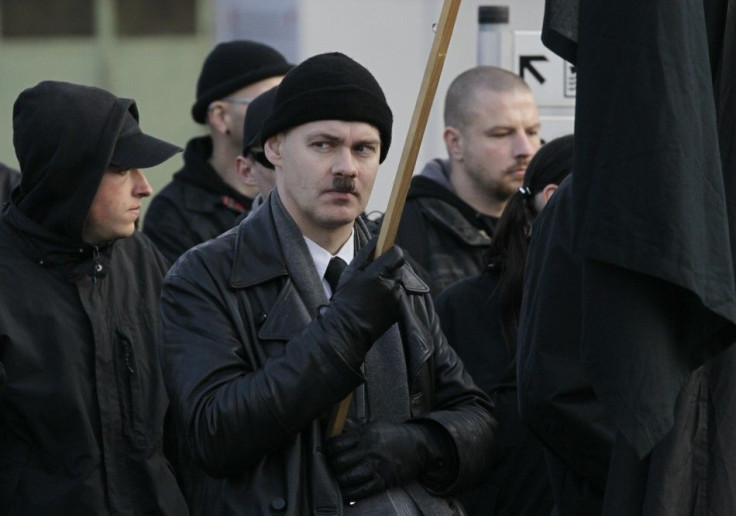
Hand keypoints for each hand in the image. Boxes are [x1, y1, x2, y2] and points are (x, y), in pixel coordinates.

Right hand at [322, 240, 404, 355]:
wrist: (349, 330)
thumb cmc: (345, 300)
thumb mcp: (350, 272)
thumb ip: (366, 254)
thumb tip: (378, 238)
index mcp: (379, 274)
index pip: (398, 254)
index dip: (392, 252)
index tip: (384, 254)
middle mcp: (391, 285)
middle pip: (398, 268)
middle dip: (388, 269)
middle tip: (373, 276)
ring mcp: (397, 299)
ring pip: (397, 282)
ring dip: (389, 283)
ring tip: (372, 293)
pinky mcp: (399, 309)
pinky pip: (397, 296)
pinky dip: (389, 296)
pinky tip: (375, 303)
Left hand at [325, 421, 447, 500]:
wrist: (419, 445)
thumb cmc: (394, 435)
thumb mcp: (373, 424)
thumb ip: (353, 427)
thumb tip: (333, 427)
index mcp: (364, 433)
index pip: (336, 444)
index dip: (327, 450)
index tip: (326, 453)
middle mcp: (368, 449)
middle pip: (339, 462)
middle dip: (331, 467)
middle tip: (331, 468)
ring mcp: (376, 465)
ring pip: (348, 477)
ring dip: (339, 481)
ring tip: (336, 479)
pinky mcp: (384, 480)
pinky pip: (362, 490)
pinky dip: (350, 494)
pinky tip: (345, 493)